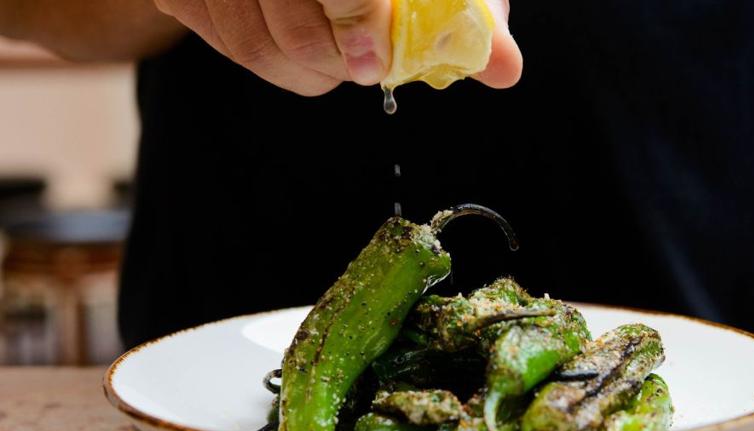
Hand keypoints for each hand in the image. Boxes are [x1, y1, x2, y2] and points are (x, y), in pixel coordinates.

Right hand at [154, 0, 521, 95]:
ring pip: (252, 40)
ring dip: (303, 72)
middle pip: (292, 18)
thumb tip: (506, 70)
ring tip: (337, 62)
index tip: (375, 63)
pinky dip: (270, 61)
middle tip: (361, 66)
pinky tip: (300, 49)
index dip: (358, 19)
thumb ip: (468, 13)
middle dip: (332, 60)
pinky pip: (224, 39)